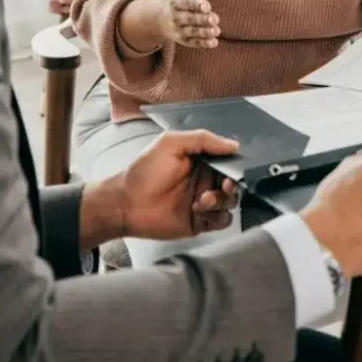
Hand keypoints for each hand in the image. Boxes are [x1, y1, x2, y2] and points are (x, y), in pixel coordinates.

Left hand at [80, 129, 240, 247]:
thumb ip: (202, 139)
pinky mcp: (200, 222)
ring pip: (230, 202)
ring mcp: (203, 202)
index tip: (233, 169)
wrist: (126, 203)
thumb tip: (233, 144)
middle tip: (223, 186)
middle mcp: (204, 180)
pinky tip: (201, 211)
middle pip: (233, 183)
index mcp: (200, 160)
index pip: (227, 161)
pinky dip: (217, 217)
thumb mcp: (171, 143)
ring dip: (222, 201)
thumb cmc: (144, 171)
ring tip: (203, 200)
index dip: (235, 165)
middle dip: (232, 185)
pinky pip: (221, 221)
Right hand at [157, 0, 221, 48]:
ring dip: (204, 32)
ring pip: (192, 32)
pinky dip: (203, 44)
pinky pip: (193, 43)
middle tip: (215, 19)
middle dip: (202, 19)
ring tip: (217, 30)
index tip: (207, 6)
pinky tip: (214, 42)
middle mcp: (174, 17)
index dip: (196, 4)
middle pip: (189, 19)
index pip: (185, 3)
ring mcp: (178, 30)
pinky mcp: (183, 40)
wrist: (157, 17)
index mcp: (173, 1)